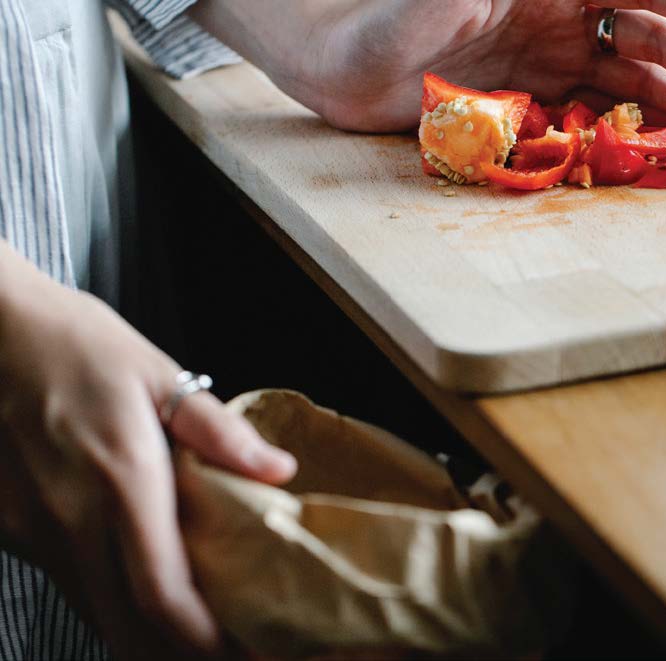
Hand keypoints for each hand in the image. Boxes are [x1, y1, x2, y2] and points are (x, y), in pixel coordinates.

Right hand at [0, 245, 296, 659]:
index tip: (241, 651)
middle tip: (221, 653)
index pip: (162, 591)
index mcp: (121, 477)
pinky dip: (103, 599)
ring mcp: (31, 528)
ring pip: (91, 609)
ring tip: (187, 631)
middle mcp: (70, 517)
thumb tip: (277, 470)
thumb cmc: (78, 345)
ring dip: (140, 632)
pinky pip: (64, 580)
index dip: (202, 639)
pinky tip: (132, 587)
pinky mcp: (8, 526)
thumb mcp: (158, 375)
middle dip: (174, 653)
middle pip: (125, 623)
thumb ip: (218, 432)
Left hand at [197, 0, 665, 134]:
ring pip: (621, 81)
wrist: (335, 64)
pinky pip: (584, 113)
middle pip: (639, 40)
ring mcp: (538, 59)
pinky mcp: (520, 98)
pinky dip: (623, 127)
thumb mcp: (430, 3)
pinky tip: (659, 142)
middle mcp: (550, 16)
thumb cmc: (374, 23)